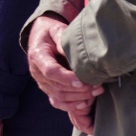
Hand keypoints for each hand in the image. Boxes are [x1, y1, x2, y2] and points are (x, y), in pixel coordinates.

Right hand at [27, 14, 103, 133]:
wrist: (40, 38)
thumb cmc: (51, 32)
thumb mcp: (56, 30)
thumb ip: (62, 39)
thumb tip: (73, 52)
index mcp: (37, 56)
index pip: (50, 71)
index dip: (66, 78)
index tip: (83, 81)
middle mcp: (37, 73)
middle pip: (57, 88)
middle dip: (79, 90)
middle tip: (98, 86)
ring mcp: (41, 83)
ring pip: (59, 97)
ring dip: (79, 98)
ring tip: (97, 91)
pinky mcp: (47, 89)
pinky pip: (58, 102)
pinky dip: (72, 105)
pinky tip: (86, 102)